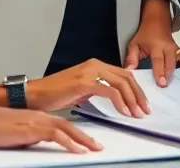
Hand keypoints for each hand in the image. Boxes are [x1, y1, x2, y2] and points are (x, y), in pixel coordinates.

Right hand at [0, 100, 101, 153]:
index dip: (78, 134)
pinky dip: (71, 143)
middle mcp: (42, 117)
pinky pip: (57, 136)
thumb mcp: (17, 134)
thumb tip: (37, 143)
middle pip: (71, 126)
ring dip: (84, 140)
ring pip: (68, 129)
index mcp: (39, 118)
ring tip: (95, 149)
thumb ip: (30, 137)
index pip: (64, 125)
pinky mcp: (33, 128)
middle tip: (99, 147)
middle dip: (86, 138)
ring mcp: (39, 121)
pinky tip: (79, 151)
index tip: (89, 143)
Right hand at [21, 59, 148, 117]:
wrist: (36, 94)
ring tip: (136, 113)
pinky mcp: (84, 82)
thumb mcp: (82, 89)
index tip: (141, 103)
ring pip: (121, 83)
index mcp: (95, 65)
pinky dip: (120, 102)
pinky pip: (109, 91)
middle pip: (126, 77)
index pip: (124, 74)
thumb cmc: (55, 93)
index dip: (136, 89)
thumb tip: (115, 97)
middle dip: (138, 95)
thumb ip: (98, 88)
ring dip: (132, 99)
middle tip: (144, 109)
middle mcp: (95, 65)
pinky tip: (123, 112)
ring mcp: (90, 72)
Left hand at [125, 0, 179, 86]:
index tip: (161, 83)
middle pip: (171, 61)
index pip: (158, 60)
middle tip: (170, 86)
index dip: (159, 71)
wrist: (157, 20)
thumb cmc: (145, 34)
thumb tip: (129, 70)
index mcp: (155, 46)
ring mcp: (175, 49)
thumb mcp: (134, 43)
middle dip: (171, 74)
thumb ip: (131, 57)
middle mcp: (167, 47)